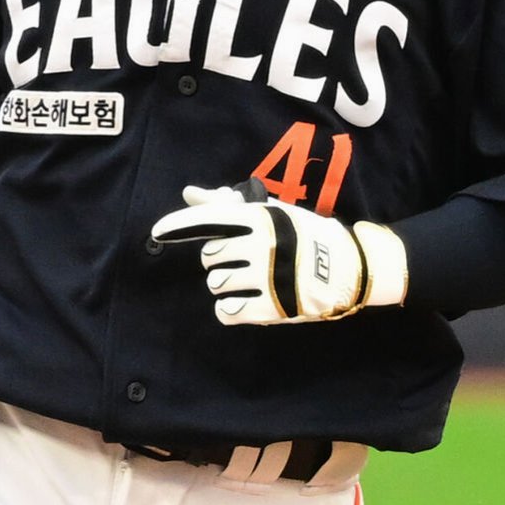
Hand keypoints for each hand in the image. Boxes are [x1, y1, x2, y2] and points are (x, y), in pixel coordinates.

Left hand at [151, 182, 407, 324]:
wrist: (347, 267)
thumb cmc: (302, 235)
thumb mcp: (269, 212)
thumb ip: (226, 204)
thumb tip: (188, 193)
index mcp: (260, 218)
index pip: (210, 219)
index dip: (179, 225)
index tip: (157, 232)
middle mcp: (261, 244)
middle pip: (210, 256)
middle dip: (220, 259)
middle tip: (245, 259)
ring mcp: (266, 276)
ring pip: (216, 283)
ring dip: (225, 285)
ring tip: (248, 281)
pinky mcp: (272, 307)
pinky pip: (227, 312)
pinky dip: (230, 310)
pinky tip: (243, 303)